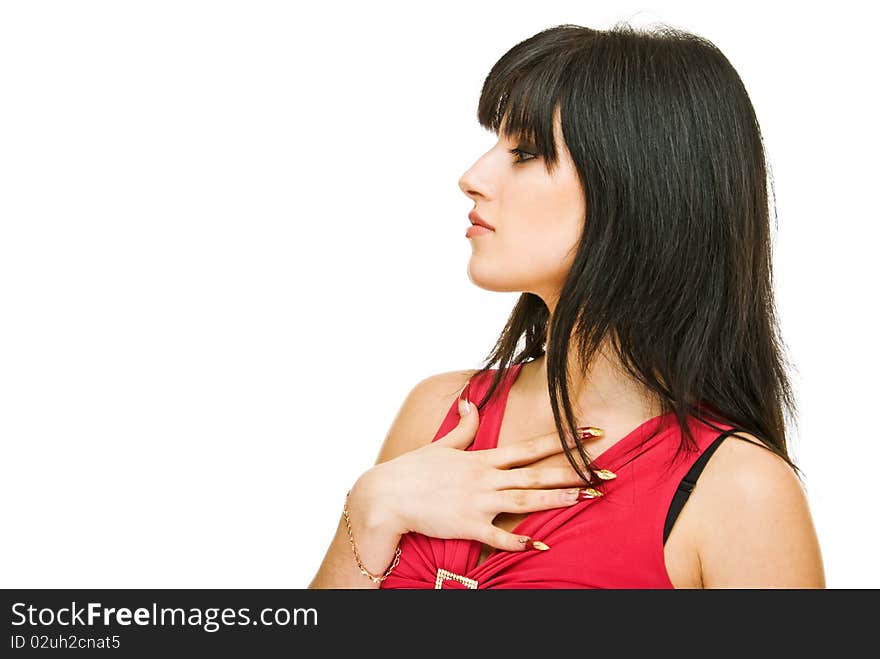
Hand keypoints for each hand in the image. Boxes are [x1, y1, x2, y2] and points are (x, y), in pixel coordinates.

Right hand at [351, 397, 603, 552]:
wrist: (385, 495)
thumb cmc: (412, 470)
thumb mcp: (441, 444)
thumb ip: (462, 426)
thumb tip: (469, 400)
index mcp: (482, 458)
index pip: (530, 447)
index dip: (563, 439)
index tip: (591, 432)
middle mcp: (485, 478)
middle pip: (537, 475)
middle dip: (574, 472)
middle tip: (607, 472)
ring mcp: (477, 502)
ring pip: (524, 501)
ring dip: (557, 500)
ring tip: (587, 498)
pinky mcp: (467, 526)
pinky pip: (497, 536)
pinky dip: (519, 542)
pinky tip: (542, 545)